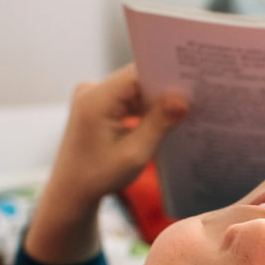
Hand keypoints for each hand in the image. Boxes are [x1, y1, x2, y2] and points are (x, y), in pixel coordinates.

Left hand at [51, 63, 187, 204]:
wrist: (71, 191)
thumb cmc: (99, 176)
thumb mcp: (135, 153)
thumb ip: (159, 124)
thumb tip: (183, 100)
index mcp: (96, 99)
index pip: (137, 74)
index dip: (165, 76)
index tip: (192, 84)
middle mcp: (91, 91)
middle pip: (136, 79)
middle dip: (163, 90)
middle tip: (193, 99)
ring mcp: (92, 96)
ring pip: (133, 89)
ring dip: (155, 101)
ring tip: (182, 112)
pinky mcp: (97, 105)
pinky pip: (126, 98)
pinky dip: (144, 108)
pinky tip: (163, 120)